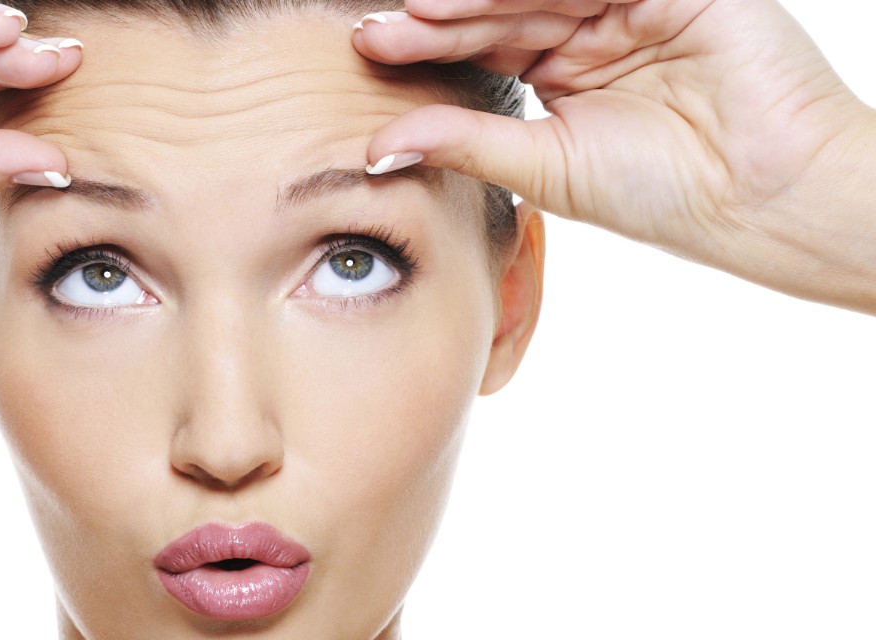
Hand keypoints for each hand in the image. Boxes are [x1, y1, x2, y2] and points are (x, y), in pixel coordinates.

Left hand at [352, 0, 875, 312]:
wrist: (763, 199)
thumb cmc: (664, 194)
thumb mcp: (545, 166)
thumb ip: (465, 143)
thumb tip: (376, 148)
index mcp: (567, 72)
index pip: (486, 44)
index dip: (428, 46)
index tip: (368, 50)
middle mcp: (596, 31)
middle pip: (502, 9)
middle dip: (439, 18)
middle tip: (376, 29)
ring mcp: (635, 4)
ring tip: (418, 11)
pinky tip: (479, 0)